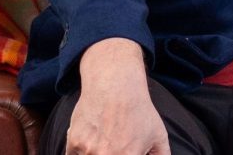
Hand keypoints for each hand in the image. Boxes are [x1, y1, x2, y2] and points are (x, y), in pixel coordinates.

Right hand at [66, 38, 169, 154]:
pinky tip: (91, 142)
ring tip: (104, 142)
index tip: (124, 154)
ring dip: (96, 154)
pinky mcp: (74, 142)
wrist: (114, 84)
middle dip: (108, 154)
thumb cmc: (139, 110)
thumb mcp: (158, 135)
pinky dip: (81, 154)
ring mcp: (88, 151)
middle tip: (111, 148)